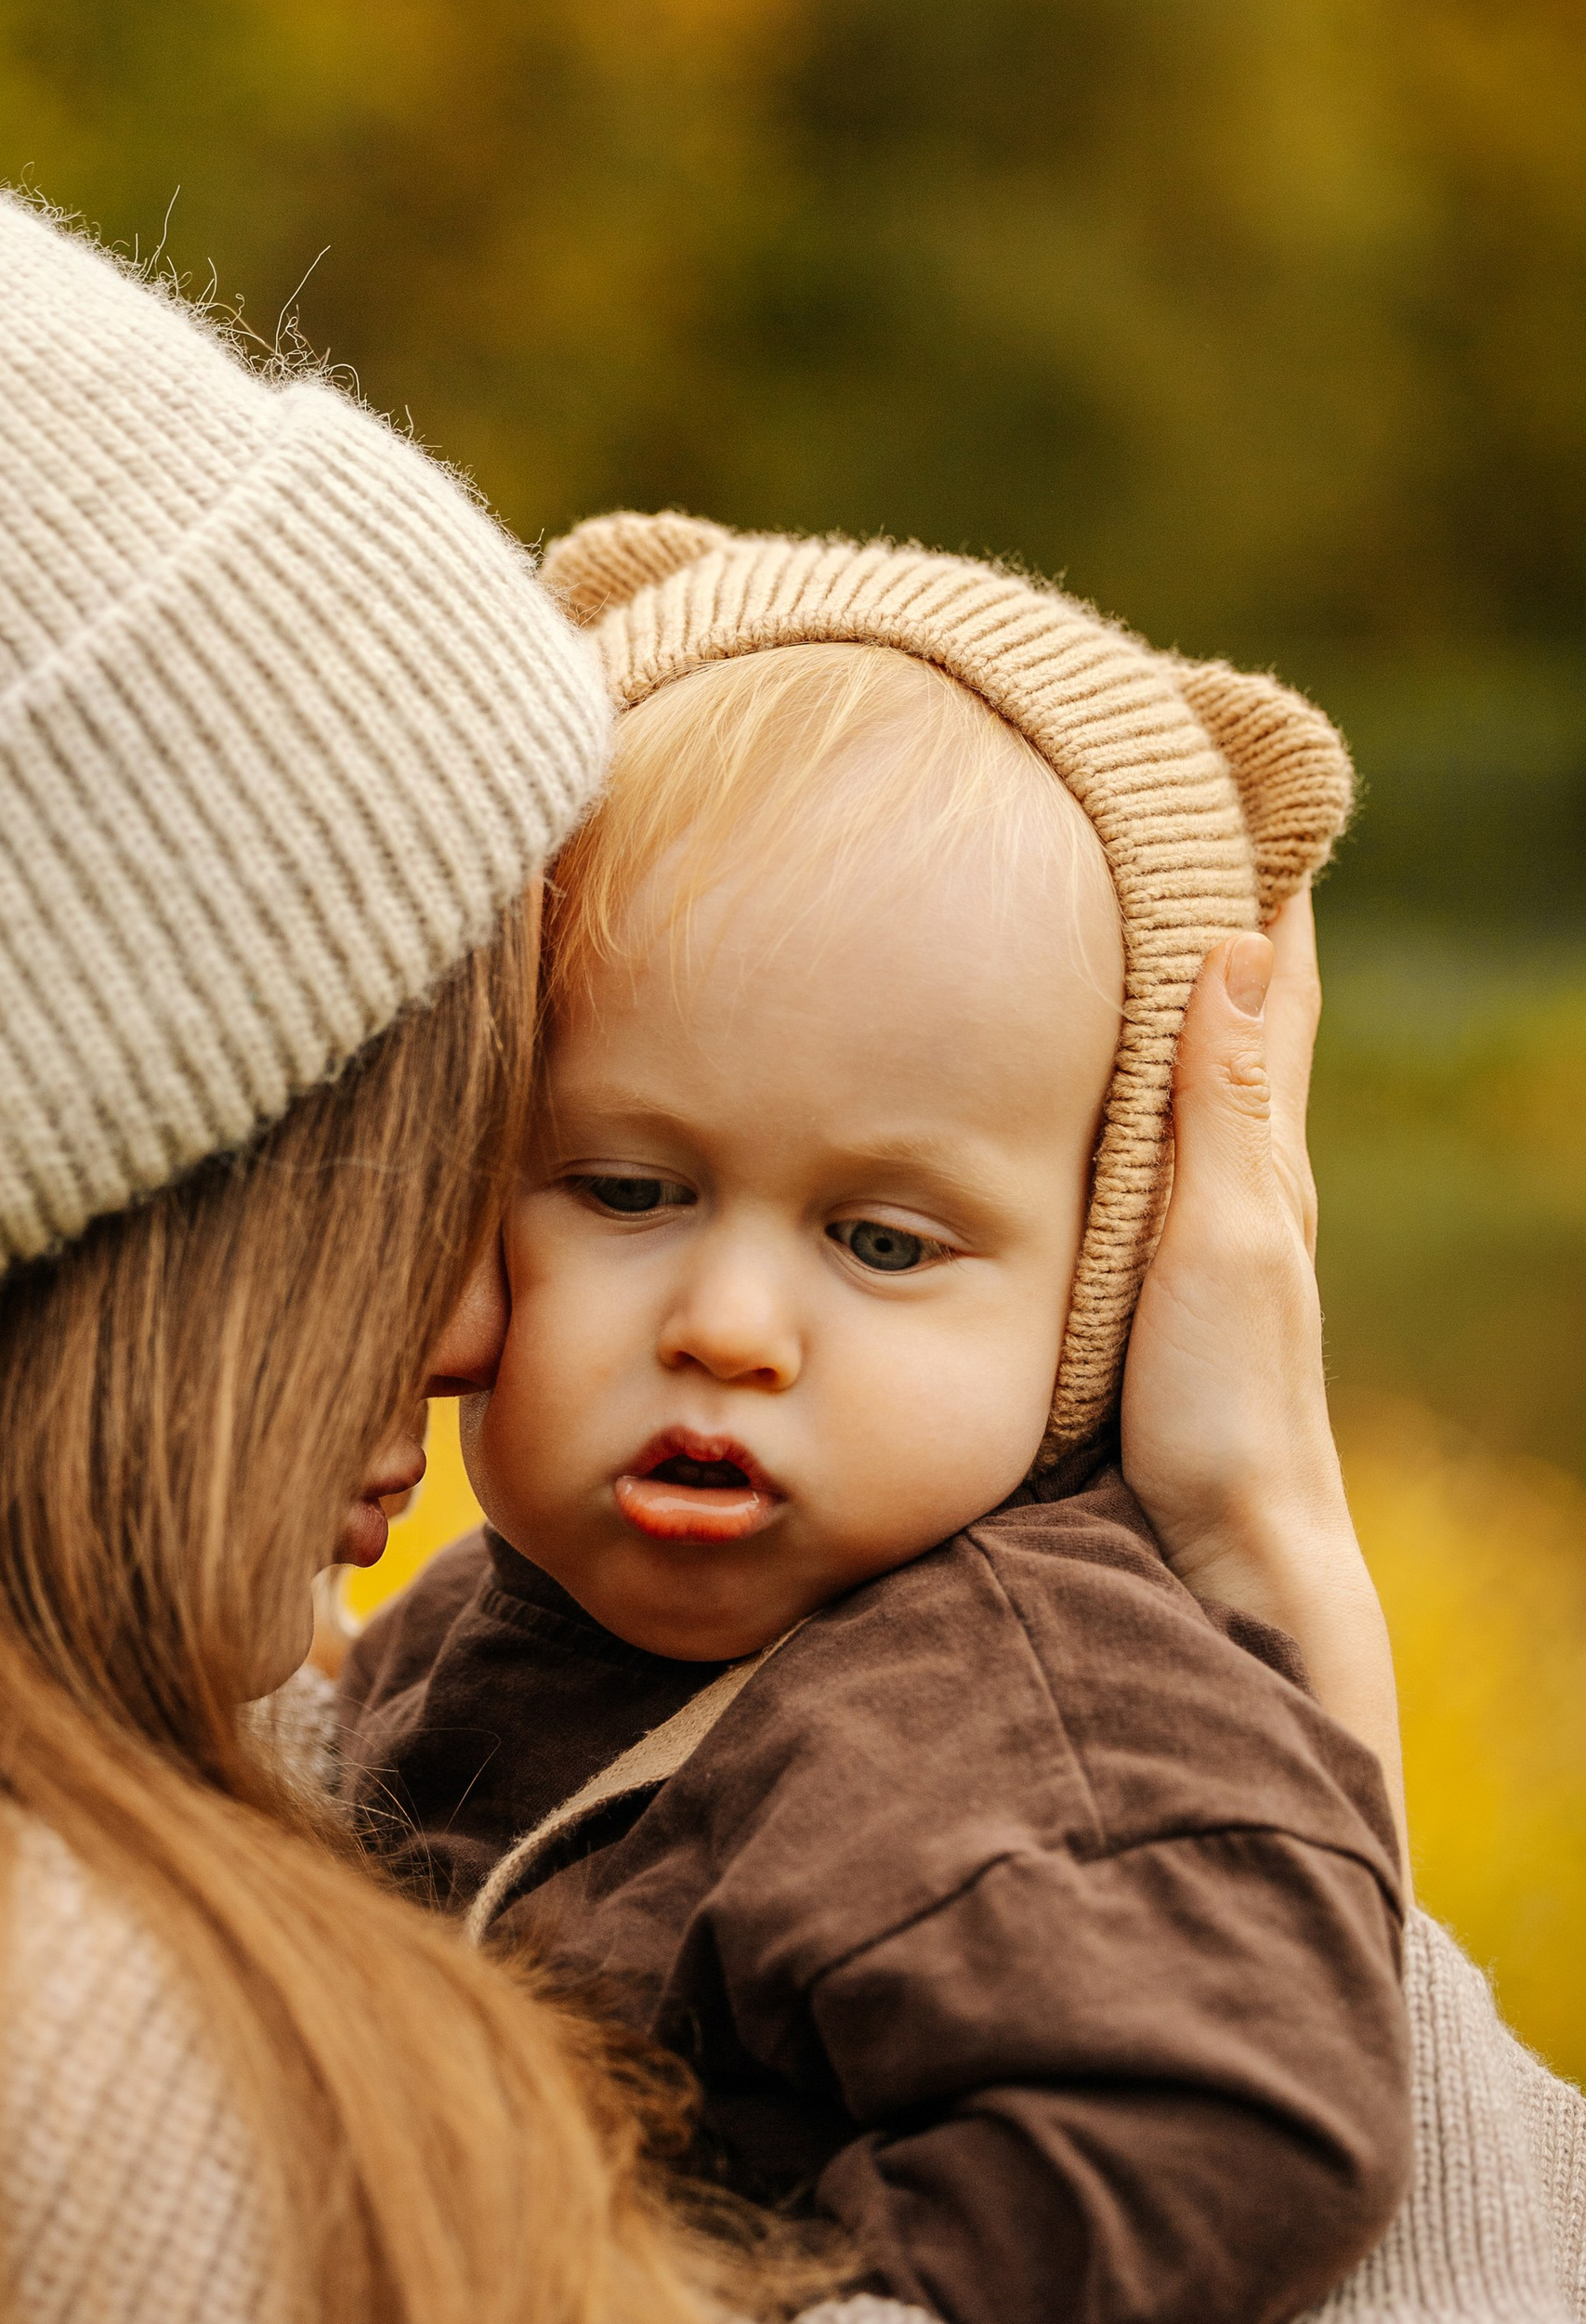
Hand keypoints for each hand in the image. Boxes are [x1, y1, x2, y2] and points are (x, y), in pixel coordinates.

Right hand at [1121, 893, 1406, 1874]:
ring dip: (1142, 991)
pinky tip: (1054, 1076)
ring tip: (1084, 906)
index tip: (1221, 771)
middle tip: (1137, 805)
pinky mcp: (1139, 1280)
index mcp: (1260, 1153)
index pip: (1268, 981)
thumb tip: (1242, 943)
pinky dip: (1106, 1083)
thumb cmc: (1228, 1411)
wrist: (1228, 1552)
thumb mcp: (1223, 1243)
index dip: (1256, 876)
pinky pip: (1126, 1147)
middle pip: (1223, 1012)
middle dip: (1193, 907)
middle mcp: (1232, 1180)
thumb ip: (1222, 1107)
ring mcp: (1188, 1231)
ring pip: (1172, 1078)